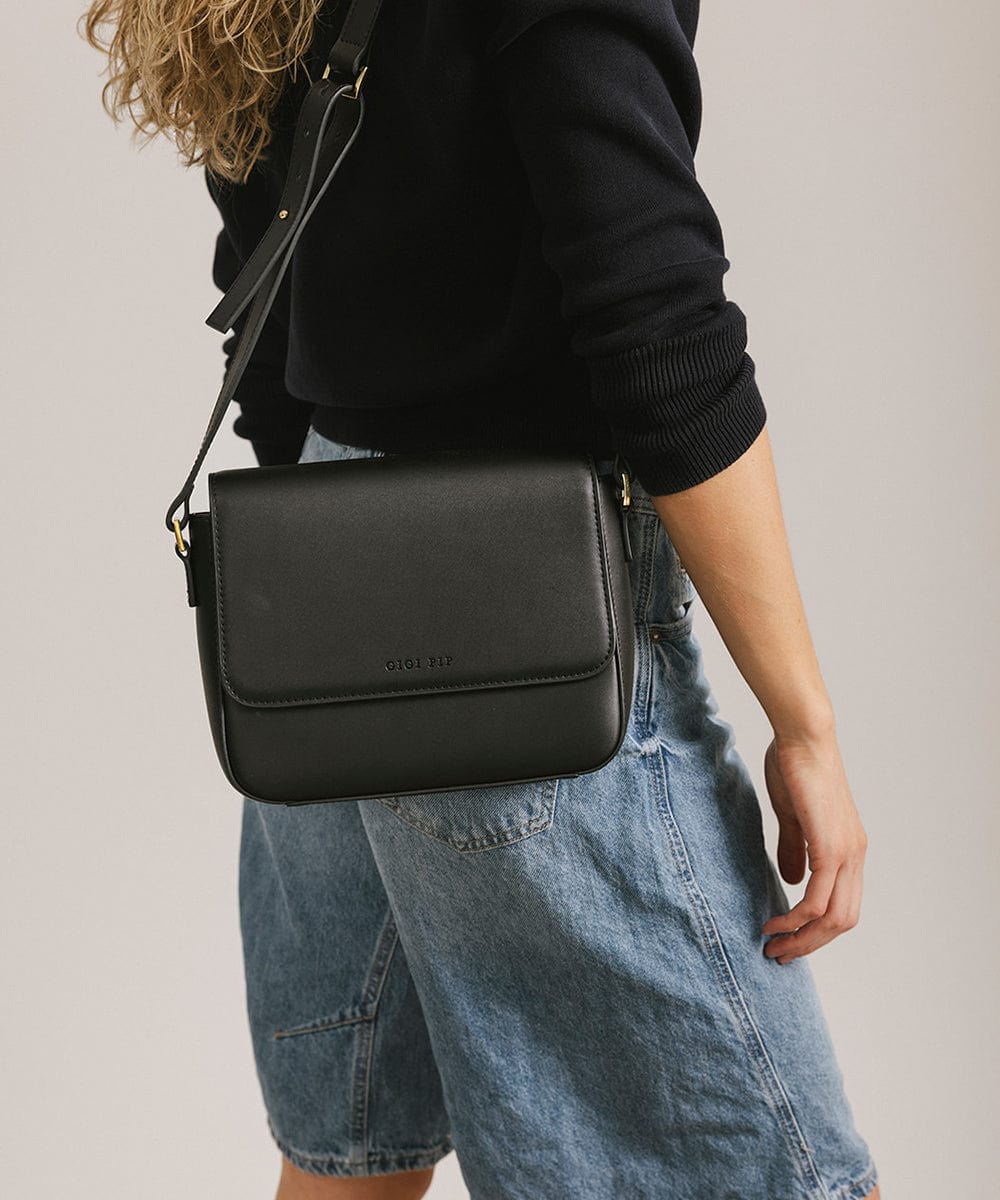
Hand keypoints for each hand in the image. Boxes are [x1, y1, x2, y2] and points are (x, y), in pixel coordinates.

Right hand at [760, 730, 868, 962]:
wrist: (804, 739)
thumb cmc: (796, 768)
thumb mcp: (793, 817)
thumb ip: (794, 849)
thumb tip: (790, 881)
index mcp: (849, 849)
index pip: (843, 905)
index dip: (818, 929)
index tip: (788, 939)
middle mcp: (855, 855)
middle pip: (842, 921)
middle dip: (810, 944)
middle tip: (779, 955)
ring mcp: (846, 852)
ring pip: (833, 916)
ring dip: (803, 938)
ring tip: (773, 946)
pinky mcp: (830, 847)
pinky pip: (818, 898)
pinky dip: (797, 918)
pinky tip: (776, 922)